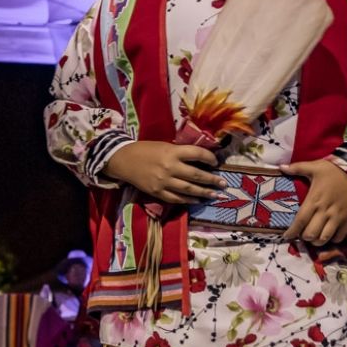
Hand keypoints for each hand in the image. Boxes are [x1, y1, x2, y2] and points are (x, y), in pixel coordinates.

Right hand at [102, 141, 224, 203]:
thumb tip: (199, 159)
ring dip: (204, 193)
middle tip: (223, 184)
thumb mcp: (164, 145)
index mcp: (172, 152)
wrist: (123, 160)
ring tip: (215, 195)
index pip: (197, 154)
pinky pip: (176, 198)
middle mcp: (170, 167)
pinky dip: (188, 200)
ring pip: (188, 189)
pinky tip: (197, 200)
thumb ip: (180, 153)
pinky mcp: (157, 192)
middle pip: (196, 175)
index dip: (209, 158)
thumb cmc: (145, 149)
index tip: (216, 162)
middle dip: (212, 180)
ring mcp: (163, 181)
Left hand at [280, 158, 346, 245]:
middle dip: (304, 237)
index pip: (300, 220)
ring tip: (313, 238)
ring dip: (317, 241)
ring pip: (324, 238)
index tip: (287, 236)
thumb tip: (281, 167)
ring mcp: (337, 217)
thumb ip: (297, 168)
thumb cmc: (333, 171)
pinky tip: (328, 236)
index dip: (292, 231)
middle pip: (311, 233)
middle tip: (301, 235)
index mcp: (314, 200)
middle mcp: (325, 211)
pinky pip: (340, 236)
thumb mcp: (315, 166)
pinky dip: (333, 240)